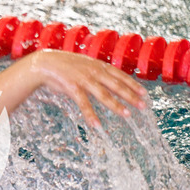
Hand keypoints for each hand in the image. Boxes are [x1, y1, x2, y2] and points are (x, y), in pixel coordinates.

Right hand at [27, 49, 147, 127]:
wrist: (44, 63)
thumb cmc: (63, 66)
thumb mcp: (83, 65)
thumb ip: (95, 71)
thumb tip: (107, 79)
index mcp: (98, 65)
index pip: (120, 75)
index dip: (133, 84)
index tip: (144, 93)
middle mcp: (94, 71)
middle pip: (116, 85)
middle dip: (131, 96)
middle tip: (142, 106)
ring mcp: (84, 80)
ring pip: (104, 95)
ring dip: (116, 105)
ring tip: (126, 114)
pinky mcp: (73, 88)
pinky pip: (84, 104)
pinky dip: (91, 115)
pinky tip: (97, 125)